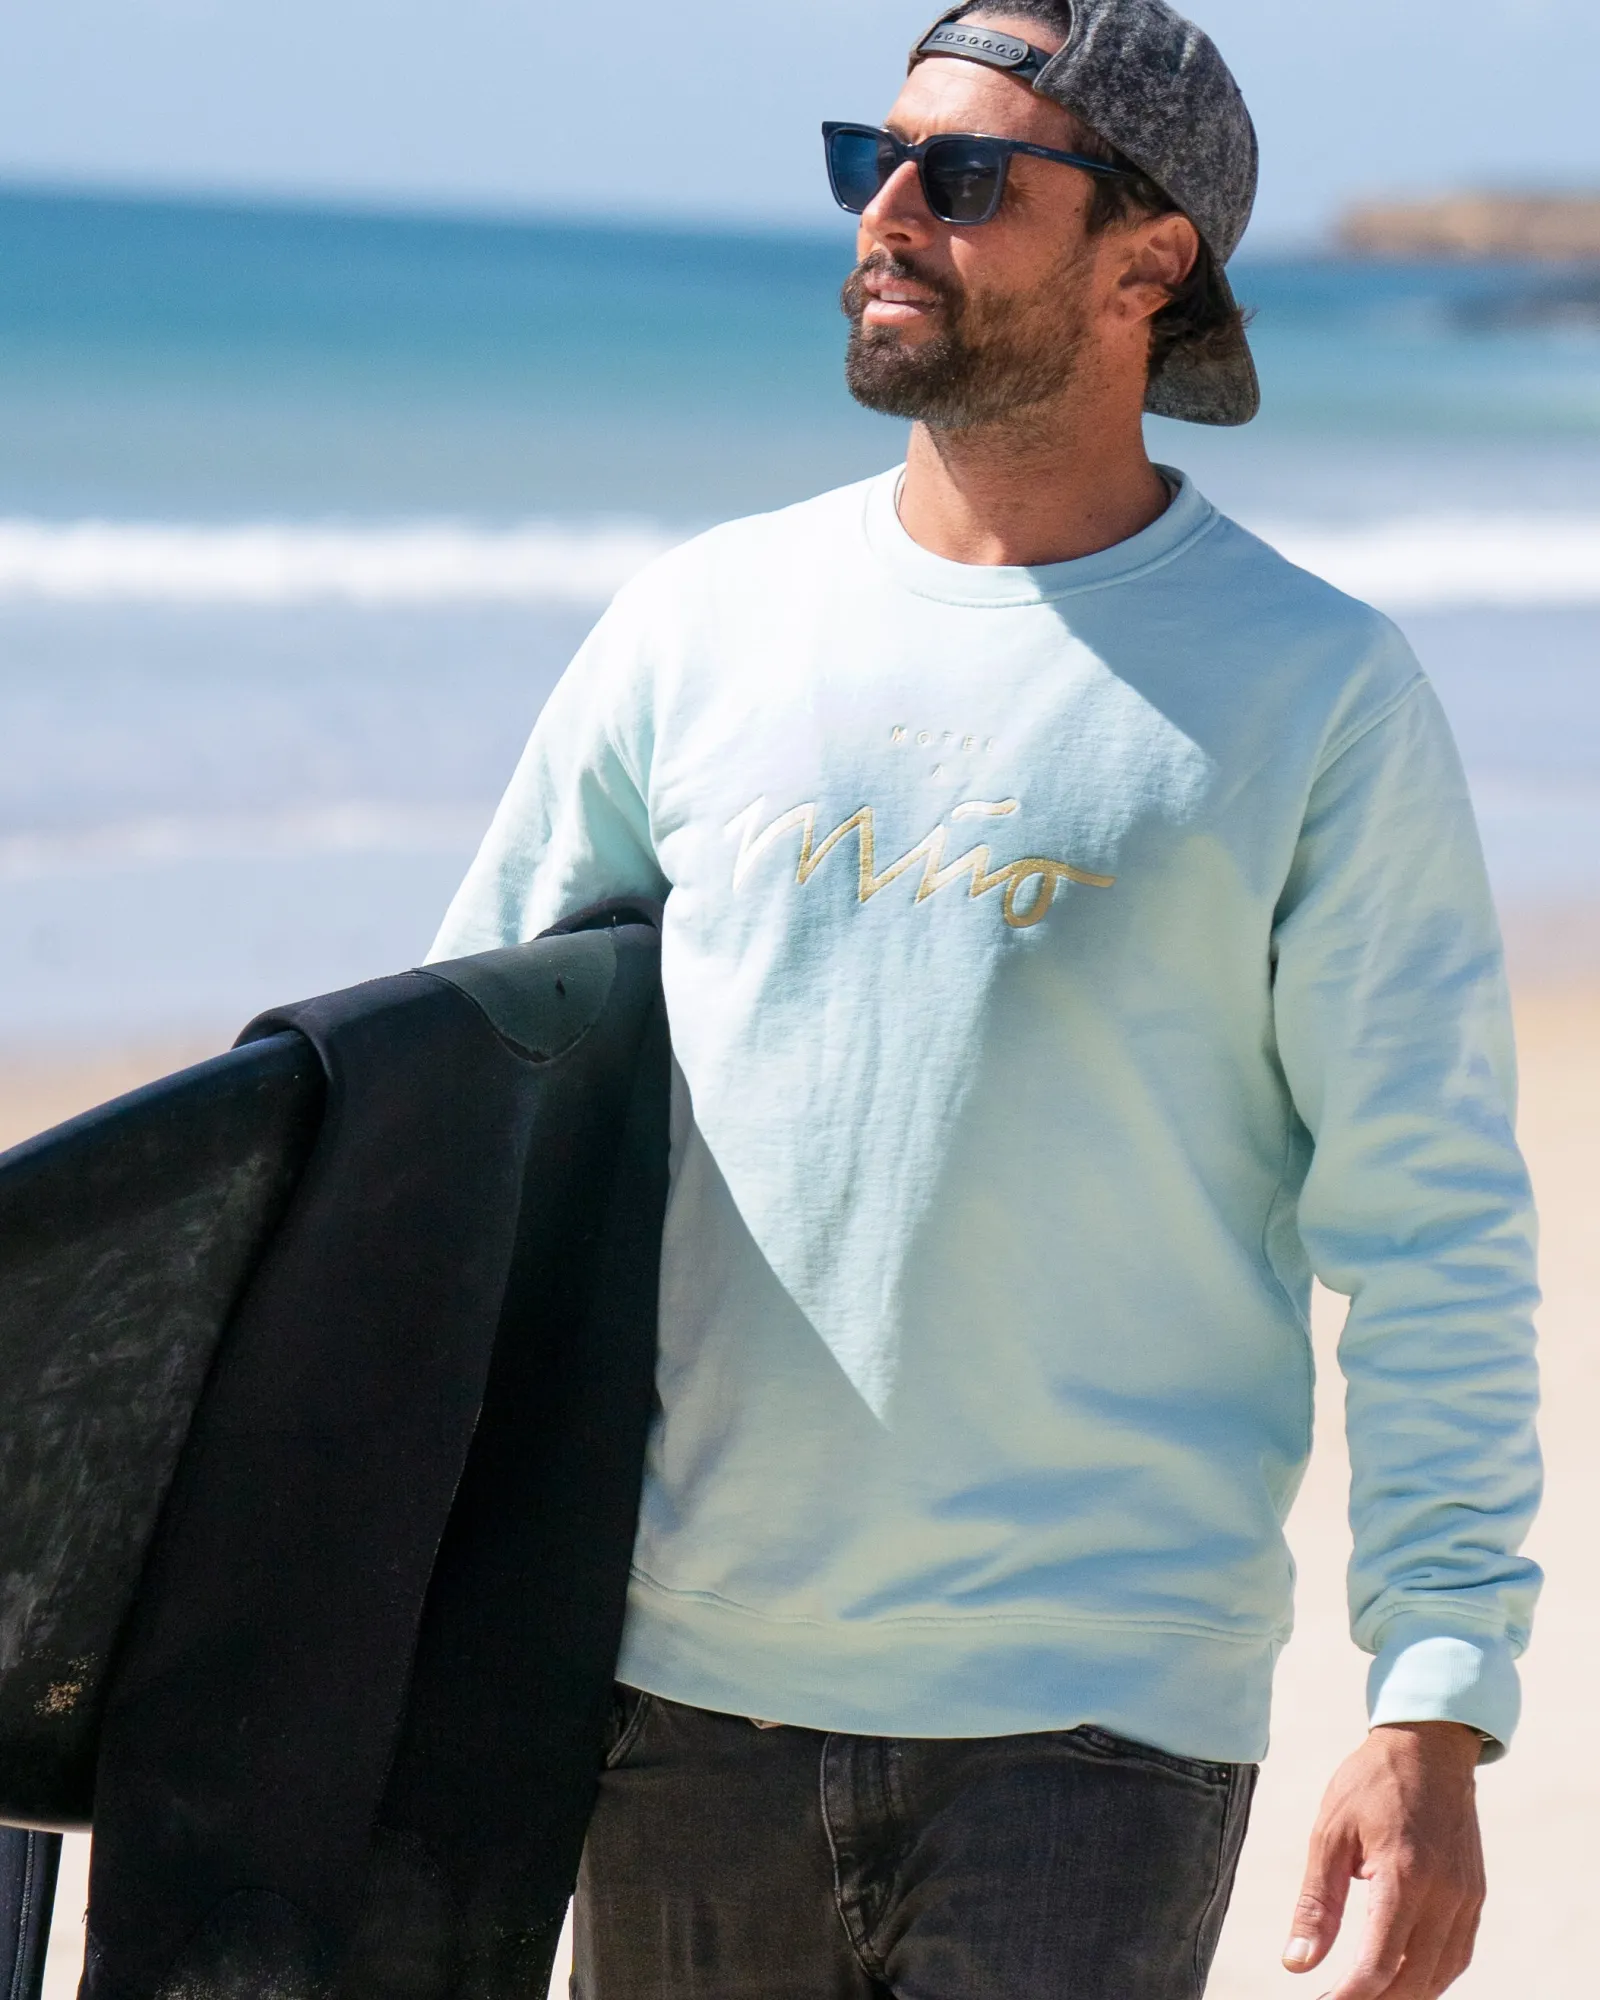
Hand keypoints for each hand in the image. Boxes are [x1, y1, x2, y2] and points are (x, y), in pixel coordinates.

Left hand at [1282, 1722, 1485, 1997]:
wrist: (1429, 1746)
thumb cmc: (1372, 1783)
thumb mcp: (1330, 1833)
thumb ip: (1316, 1903)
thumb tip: (1297, 1963)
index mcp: (1404, 1875)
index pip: (1379, 1963)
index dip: (1349, 1995)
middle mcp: (1445, 1893)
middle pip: (1413, 1980)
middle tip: (1338, 1999)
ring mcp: (1466, 1897)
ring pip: (1440, 1974)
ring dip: (1404, 1993)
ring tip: (1365, 1993)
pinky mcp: (1476, 1895)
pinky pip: (1457, 1954)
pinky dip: (1430, 1975)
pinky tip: (1401, 1976)